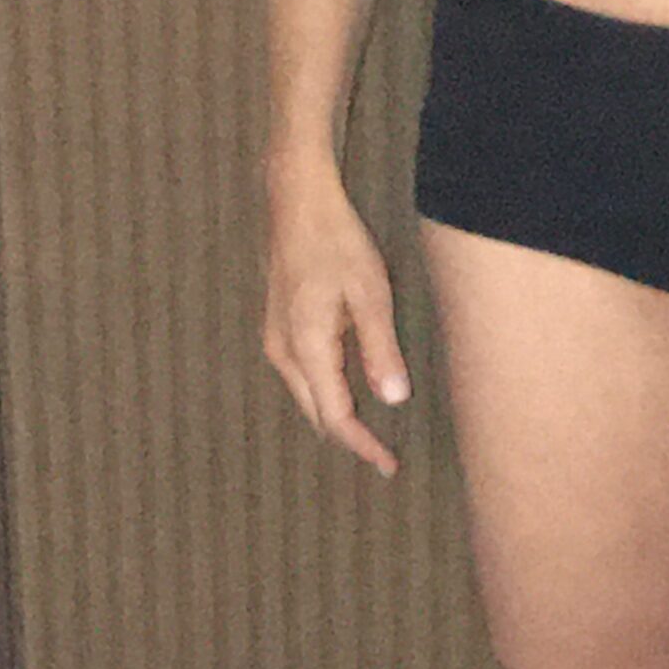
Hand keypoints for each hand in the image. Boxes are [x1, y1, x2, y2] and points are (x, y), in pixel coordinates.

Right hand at [261, 155, 410, 477]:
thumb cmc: (336, 241)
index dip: (363, 445)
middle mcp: (283, 351)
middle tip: (386, 457)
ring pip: (308, 396)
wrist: (297, 203)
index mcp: (306, 346)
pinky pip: (303, 375)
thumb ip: (380, 348)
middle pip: (317, 413)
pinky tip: (350, 391)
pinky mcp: (279, 327)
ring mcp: (276, 340)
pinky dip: (326, 393)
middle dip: (350, 437)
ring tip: (372, 433)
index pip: (335, 416)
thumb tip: (392, 399)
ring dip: (337, 416)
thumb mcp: (371, 292)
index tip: (389, 465)